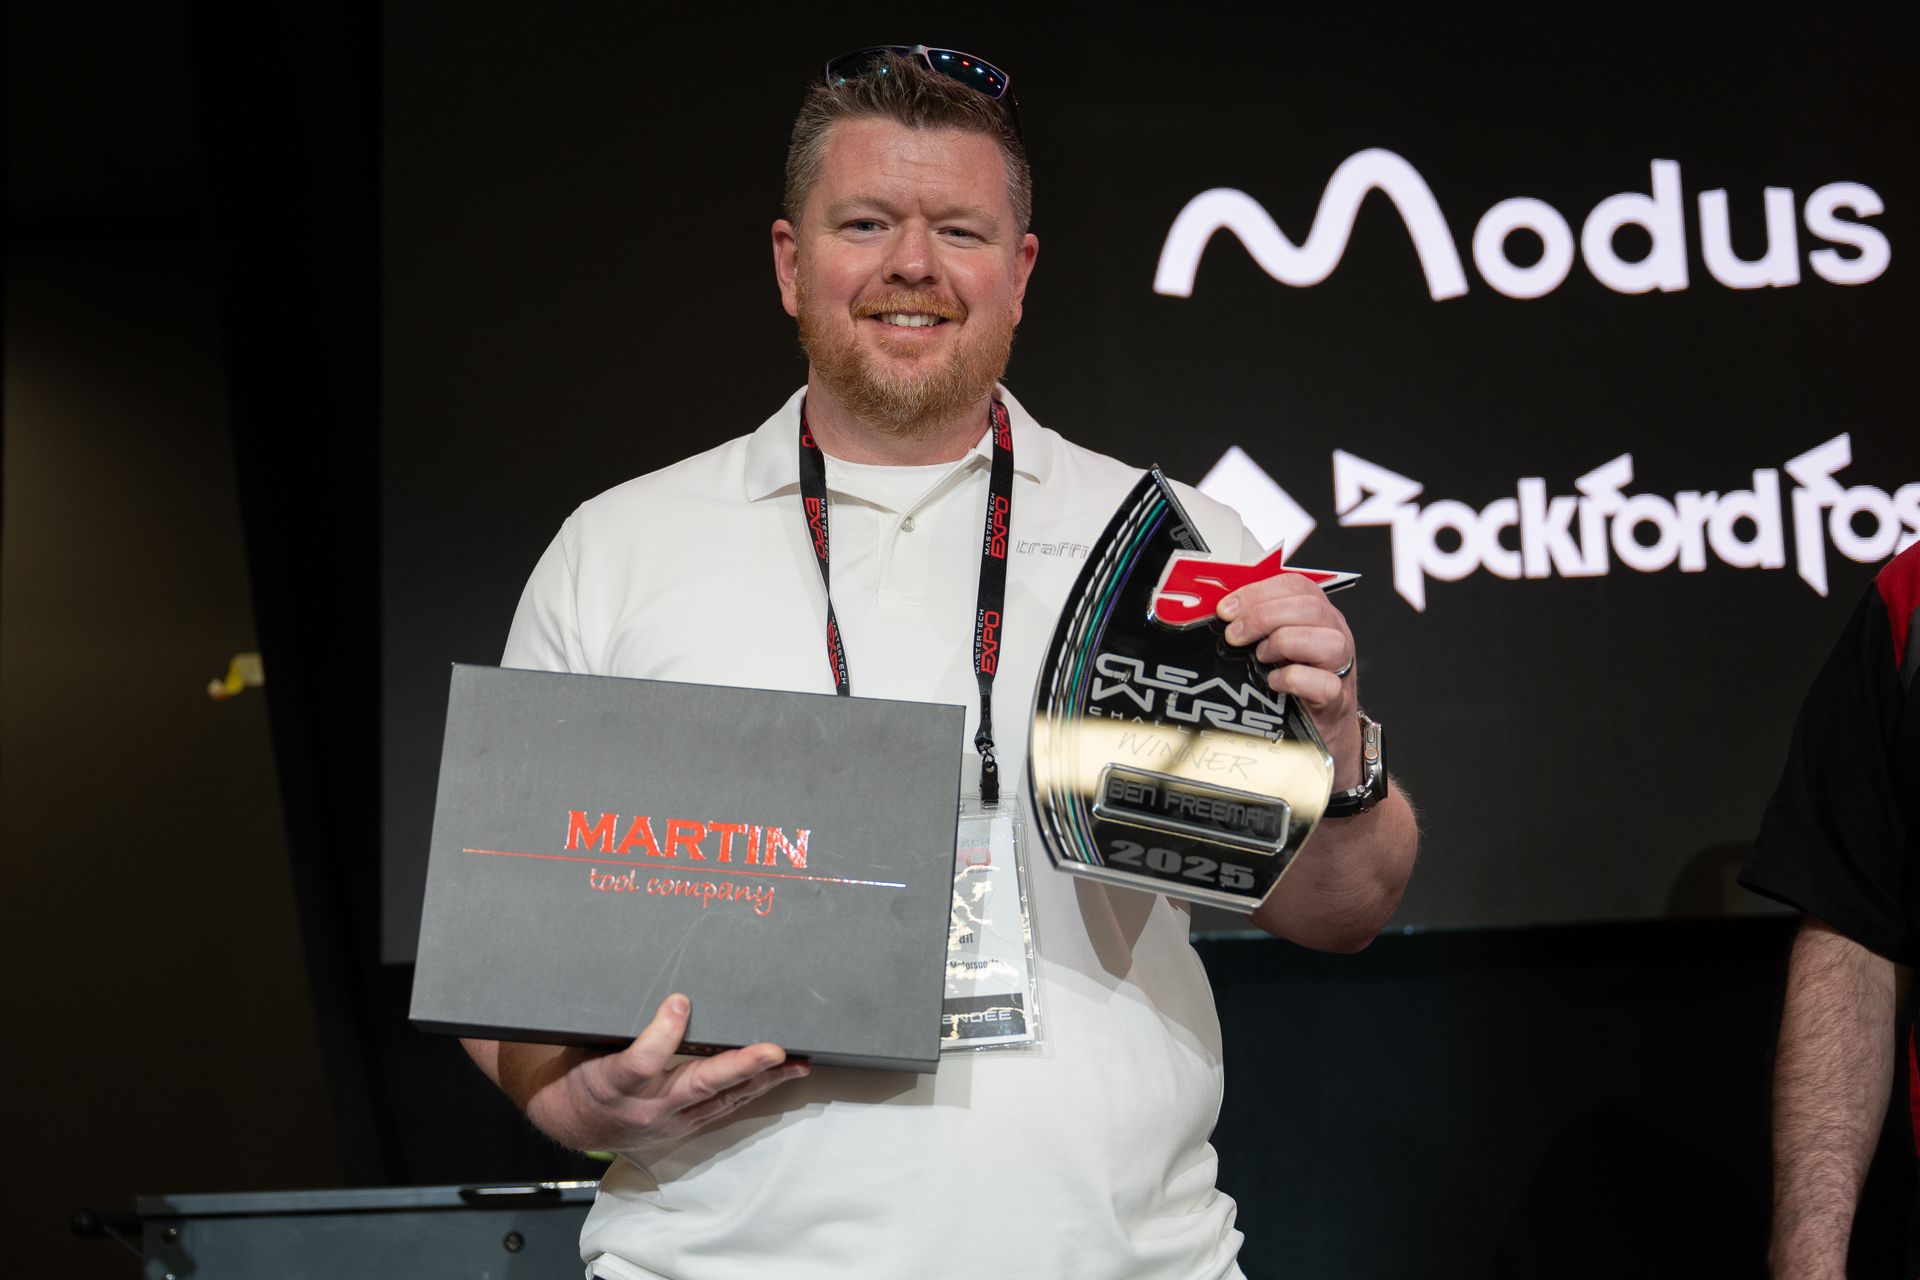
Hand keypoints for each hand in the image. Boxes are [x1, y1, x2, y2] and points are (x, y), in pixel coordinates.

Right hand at [502, 994, 808, 1156]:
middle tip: (774, 1050)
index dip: (662, 1032)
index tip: (680, 999)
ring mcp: (667, 1123)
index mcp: (611, 1081)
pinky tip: (777, 1077)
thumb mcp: (585, 1041)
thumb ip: (618, 1020)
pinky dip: (752, 1091)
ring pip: (720, 1101)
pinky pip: (723, 1108)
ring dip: (760, 1080)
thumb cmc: (580, 1071)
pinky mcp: (683, 1127)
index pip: (639, 1061)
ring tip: (795, 1063)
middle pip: (696, 1086)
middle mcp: (644, 1109)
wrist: (571, 1121)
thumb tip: (657, 987)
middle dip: (739, 1067)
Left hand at [1218, 574, 1359, 786]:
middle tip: (1234, 635)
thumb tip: (1219, 613)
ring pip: (1324, 639)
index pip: (1294, 585)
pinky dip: (1292, 680)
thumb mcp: (1274, 644)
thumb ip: (1256, 624)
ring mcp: (1340, 665)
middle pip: (1308, 607)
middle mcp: (1334, 633)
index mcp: (1318, 613)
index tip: (1226, 608)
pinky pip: (1322, 683)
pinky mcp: (1337, 697)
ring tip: (1260, 658)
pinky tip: (1273, 683)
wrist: (1319, 729)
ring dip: (1283, 644)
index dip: (1257, 592)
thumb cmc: (1294, 682)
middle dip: (1262, 617)